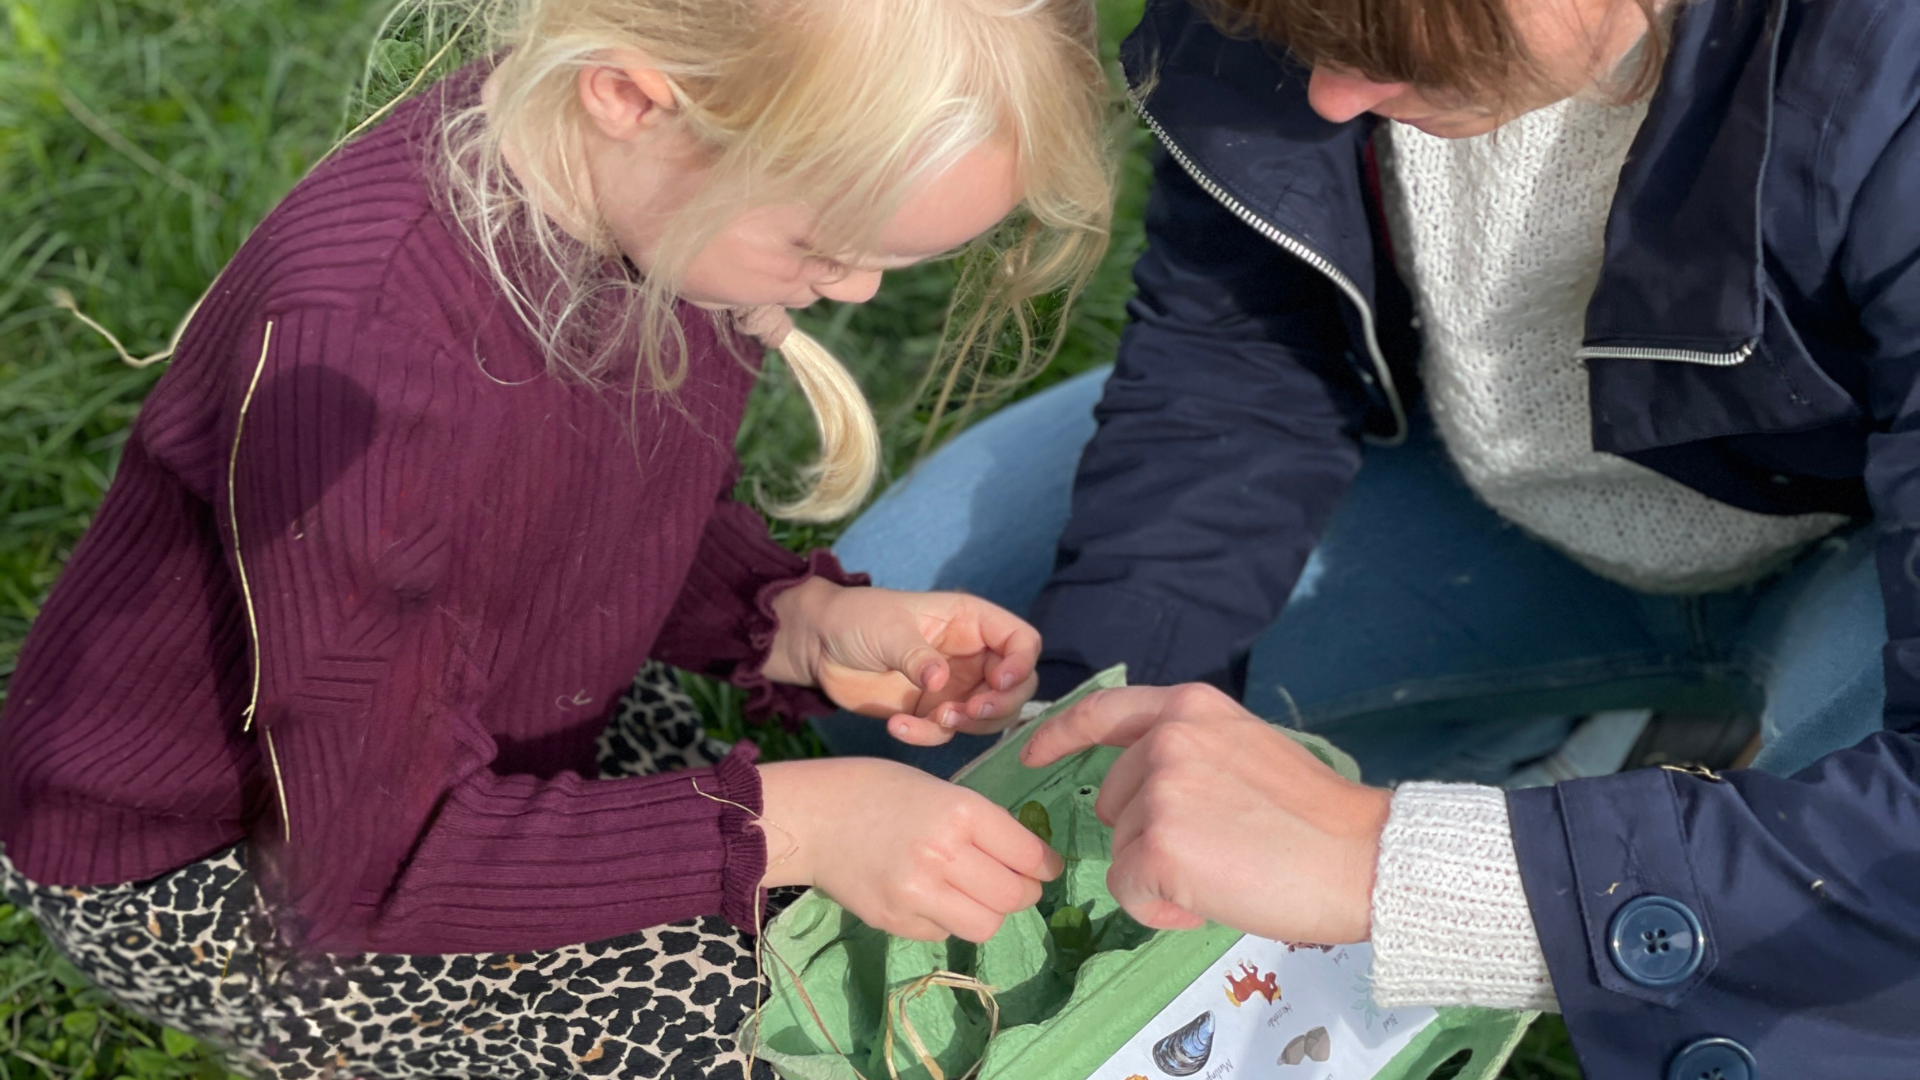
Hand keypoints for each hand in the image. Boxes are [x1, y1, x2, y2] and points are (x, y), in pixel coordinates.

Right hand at [757, 758, 1063, 941]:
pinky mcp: (896, 920)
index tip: (1047, 868)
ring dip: (989, 912)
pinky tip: (931, 896)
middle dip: (1023, 892)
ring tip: (975, 895)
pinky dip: (948, 919)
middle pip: (1013, 896)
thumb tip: (1028, 861)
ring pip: (986, 924)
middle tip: (1014, 883)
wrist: (813, 816)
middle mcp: (944, 854)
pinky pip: (945, 932)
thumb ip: (981, 824)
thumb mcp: (939, 789)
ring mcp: (918, 893)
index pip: (1027, 854)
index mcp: (960, 812)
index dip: (1046, 865)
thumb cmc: (878, 789)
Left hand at [766, 580, 1040, 744]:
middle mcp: (972, 655)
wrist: (817, 646)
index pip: (1021, 641)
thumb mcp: (889, 630)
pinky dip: (927, 736)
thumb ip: (918, 656)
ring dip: (967, 725)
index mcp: (972, 622)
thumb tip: (942, 682)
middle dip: (999, 704)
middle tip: (968, 712)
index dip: (1022, 663)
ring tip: (937, 719)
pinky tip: (898, 726)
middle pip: (1015, 686)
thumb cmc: (857, 619)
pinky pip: (945, 733)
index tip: (1001, 681)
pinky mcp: (931, 712)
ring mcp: (954, 686)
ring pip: (988, 716)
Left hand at [1020, 684, 1390, 944]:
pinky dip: (1161, 909)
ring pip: (1120, 850)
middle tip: (1217, 852)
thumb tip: (1142, 793)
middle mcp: (1168, 738)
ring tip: (1224, 873)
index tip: (1031, 753)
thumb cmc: (1316, 820)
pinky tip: (1210, 900)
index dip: (1059, 734)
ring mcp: (1159, 790)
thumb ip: (1190, 753)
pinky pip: (1128, 890)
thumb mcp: (1245, 751)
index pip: (1103, 711)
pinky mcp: (1156, 846)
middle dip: (1146, 836)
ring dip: (1158, 875)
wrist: (1362, 860)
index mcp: (1191, 707)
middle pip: (1112, 800)